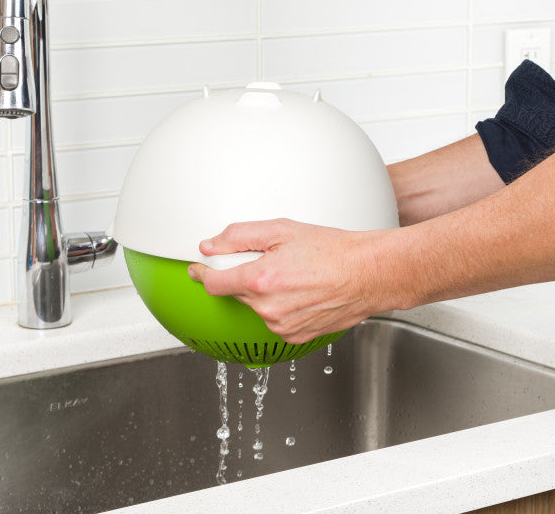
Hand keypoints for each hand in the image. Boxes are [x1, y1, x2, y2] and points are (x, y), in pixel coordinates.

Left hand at [187, 218, 397, 343]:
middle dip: (244, 276)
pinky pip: (274, 320)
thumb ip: (239, 236)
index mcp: (261, 280)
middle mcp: (268, 308)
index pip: (214, 282)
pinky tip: (301, 293)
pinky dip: (280, 307)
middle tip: (270, 261)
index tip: (198, 269)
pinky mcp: (295, 337)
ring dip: (264, 293)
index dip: (202, 273)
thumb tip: (210, 246)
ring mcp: (282, 326)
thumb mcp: (282, 230)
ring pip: (256, 307)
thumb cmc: (333, 250)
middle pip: (236, 292)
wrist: (369, 274)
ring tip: (294, 276)